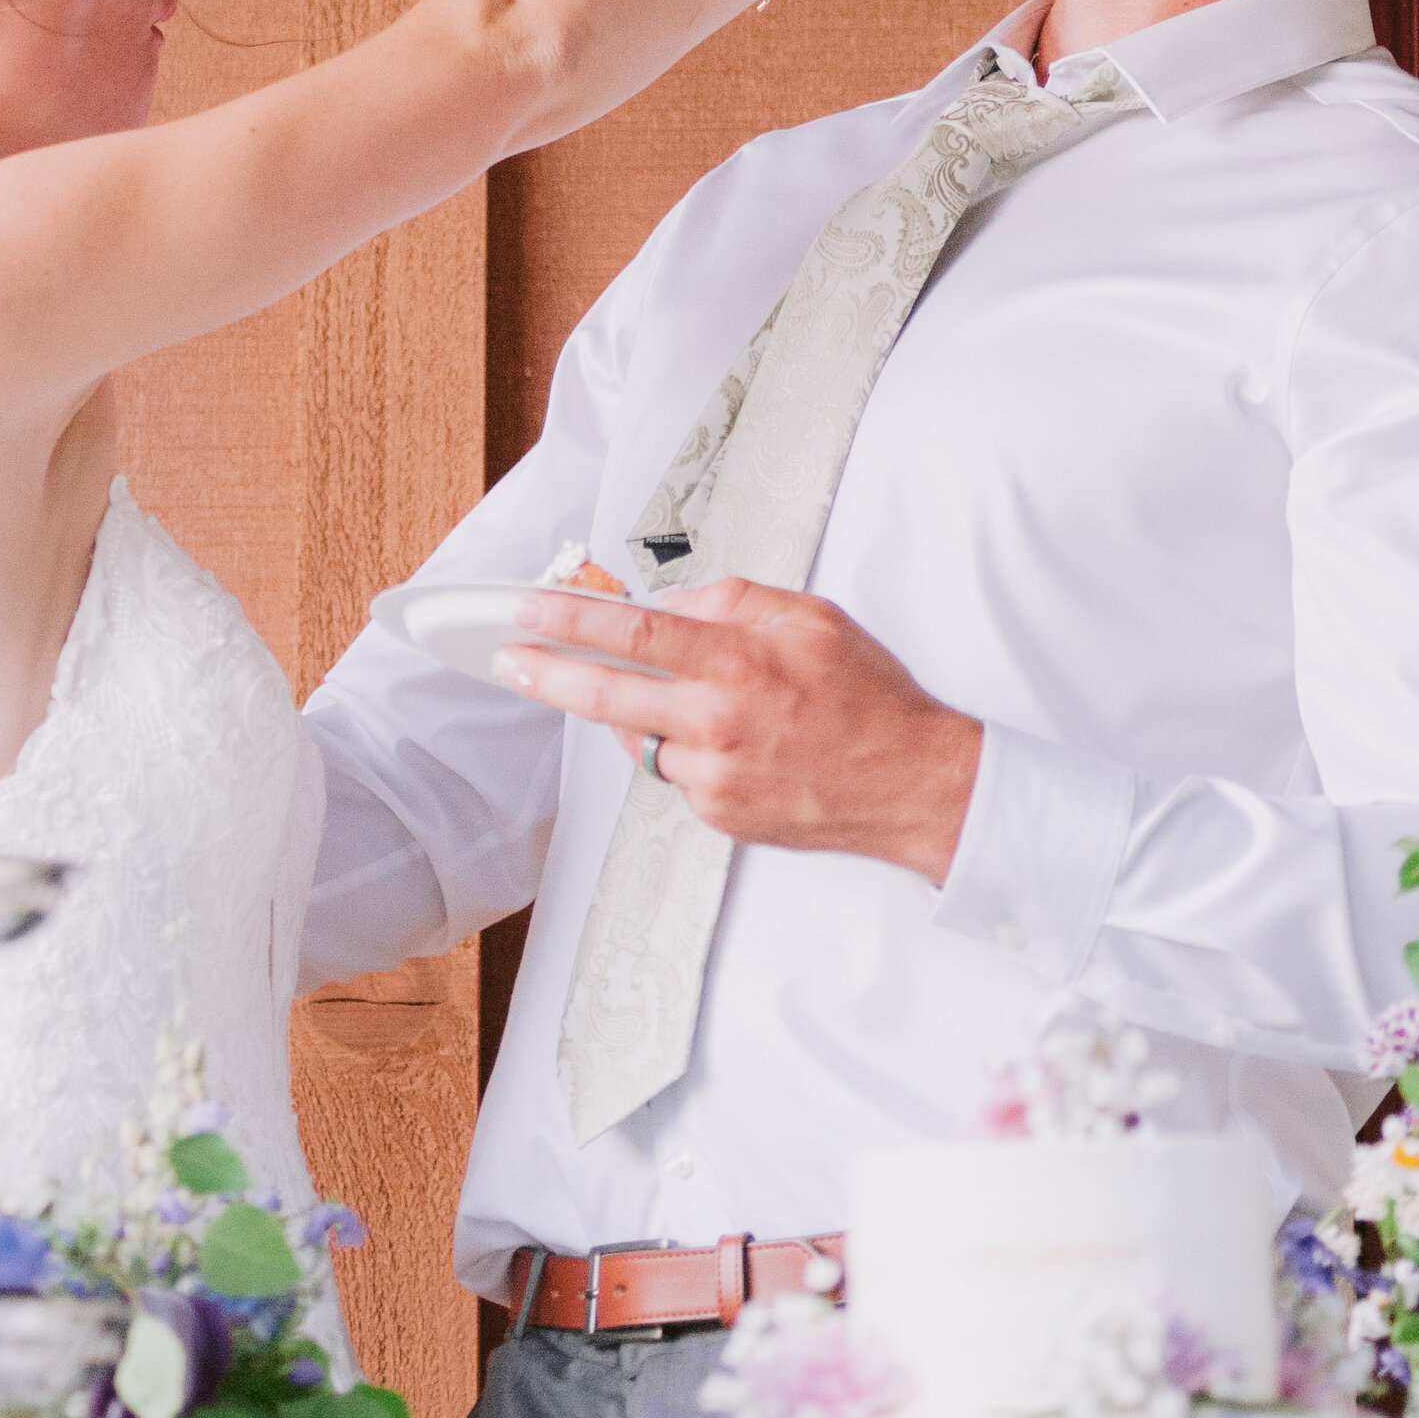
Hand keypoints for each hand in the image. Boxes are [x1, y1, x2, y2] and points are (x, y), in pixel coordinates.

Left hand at [496, 578, 984, 883]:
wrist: (910, 784)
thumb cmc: (868, 697)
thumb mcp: (812, 618)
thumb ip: (736, 602)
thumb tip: (676, 604)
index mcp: (738, 664)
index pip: (633, 635)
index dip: (571, 619)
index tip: (529, 607)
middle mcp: (716, 723)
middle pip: (607, 696)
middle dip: (548, 673)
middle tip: (509, 658)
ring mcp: (713, 776)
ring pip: (641, 738)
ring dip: (636, 713)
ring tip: (679, 696)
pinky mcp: (718, 814)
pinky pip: (677, 772)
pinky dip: (685, 748)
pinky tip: (728, 739)